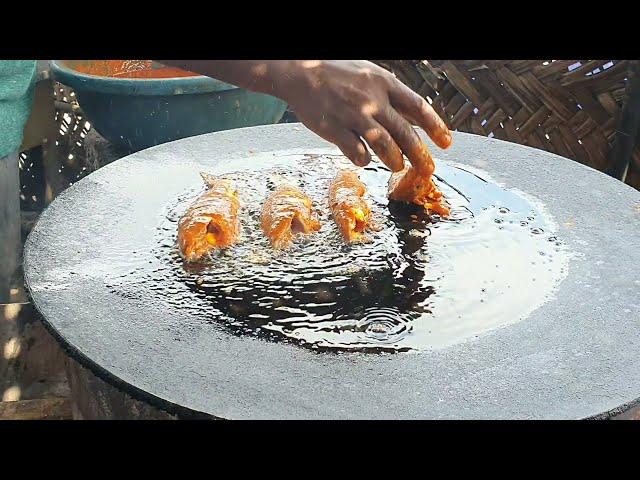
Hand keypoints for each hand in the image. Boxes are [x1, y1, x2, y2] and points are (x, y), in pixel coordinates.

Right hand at [275, 60, 451, 174]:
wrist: (300, 71)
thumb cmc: (337, 73)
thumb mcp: (370, 74)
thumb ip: (392, 95)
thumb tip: (416, 116)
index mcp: (384, 83)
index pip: (418, 107)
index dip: (436, 127)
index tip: (447, 143)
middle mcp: (372, 99)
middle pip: (405, 133)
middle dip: (420, 155)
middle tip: (428, 170)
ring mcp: (353, 115)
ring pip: (384, 145)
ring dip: (394, 160)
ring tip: (396, 166)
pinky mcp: (334, 129)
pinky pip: (356, 152)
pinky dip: (363, 160)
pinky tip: (364, 160)